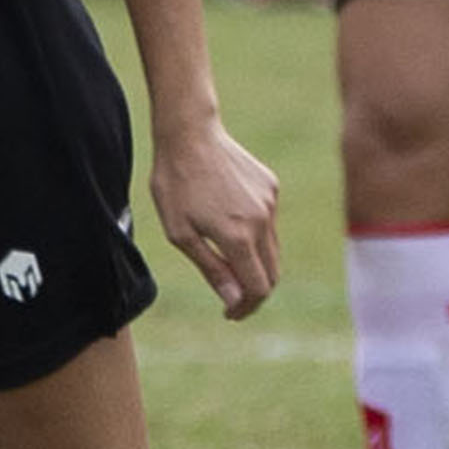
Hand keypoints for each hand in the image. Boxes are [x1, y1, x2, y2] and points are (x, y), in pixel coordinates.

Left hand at [148, 118, 281, 320]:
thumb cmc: (175, 184)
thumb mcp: (181, 234)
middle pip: (272, 273)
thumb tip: (235, 299)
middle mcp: (262, 221)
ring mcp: (270, 203)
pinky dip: (256, 236)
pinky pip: (269, 223)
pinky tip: (229, 223)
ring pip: (273, 249)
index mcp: (238, 236)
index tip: (230, 313)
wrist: (190, 135)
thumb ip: (212, 269)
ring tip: (228, 263)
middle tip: (231, 299)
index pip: (257, 288)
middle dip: (254, 291)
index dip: (246, 307)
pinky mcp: (272, 187)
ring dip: (255, 264)